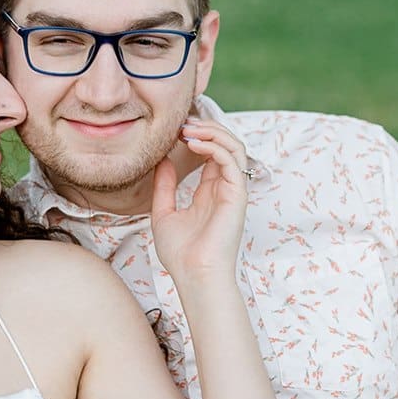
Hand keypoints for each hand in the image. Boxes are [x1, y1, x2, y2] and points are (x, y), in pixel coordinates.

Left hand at [151, 117, 248, 287]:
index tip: (175, 129)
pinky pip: (232, 161)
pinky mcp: (237, 195)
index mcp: (210, 192)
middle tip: (184, 122)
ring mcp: (233, 191)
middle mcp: (224, 188)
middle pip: (227, 145)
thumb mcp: (163, 213)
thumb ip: (164, 186)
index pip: (212, 153)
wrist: (193, 276)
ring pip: (235, 147)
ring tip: (189, 129)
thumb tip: (161, 161)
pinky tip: (193, 144)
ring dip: (214, 132)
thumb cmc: (180, 253)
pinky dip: (215, 146)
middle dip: (208, 128)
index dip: (197, 136)